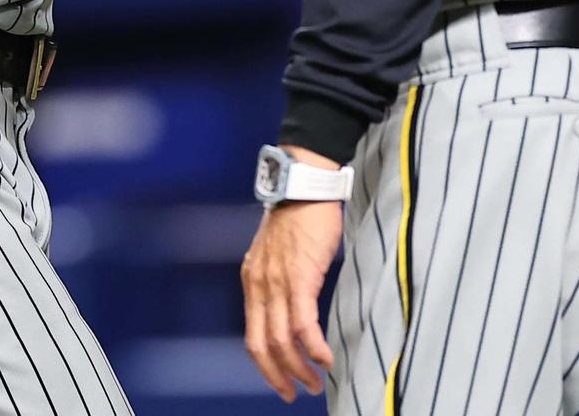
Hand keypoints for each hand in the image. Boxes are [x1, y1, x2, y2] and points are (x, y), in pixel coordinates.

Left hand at [242, 195, 342, 401]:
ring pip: (282, 341)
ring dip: (299, 368)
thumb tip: (289, 302)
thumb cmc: (298, 214)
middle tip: (296, 393)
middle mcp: (259, 284)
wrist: (304, 184)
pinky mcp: (300, 277)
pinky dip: (314, 347)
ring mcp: (277, 282)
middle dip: (279, 376)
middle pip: (262, 345)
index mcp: (252, 279)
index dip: (266, 364)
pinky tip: (325, 359)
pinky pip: (304, 324)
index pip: (252, 335)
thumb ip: (276, 277)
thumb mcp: (276, 250)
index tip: (281, 381)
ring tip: (315, 382)